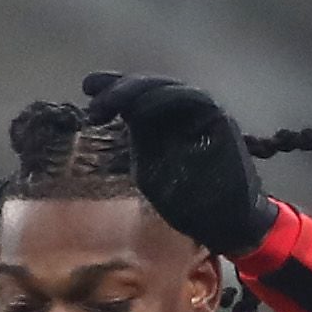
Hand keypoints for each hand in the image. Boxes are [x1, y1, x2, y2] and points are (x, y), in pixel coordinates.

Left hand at [79, 71, 274, 254]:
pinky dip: (164, 99)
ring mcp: (201, 113)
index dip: (112, 90)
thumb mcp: (151, 171)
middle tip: (92, 92)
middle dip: (118, 87)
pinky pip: (190, 99)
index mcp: (163, 123)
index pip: (136, 98)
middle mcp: (182, 113)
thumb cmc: (189, 203)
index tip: (87, 89)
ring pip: (166, 87)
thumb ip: (140, 143)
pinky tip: (140, 109)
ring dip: (136, 90)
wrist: (224, 224)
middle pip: (148, 87)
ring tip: (110, 102)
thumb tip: (123, 116)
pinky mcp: (217, 118)